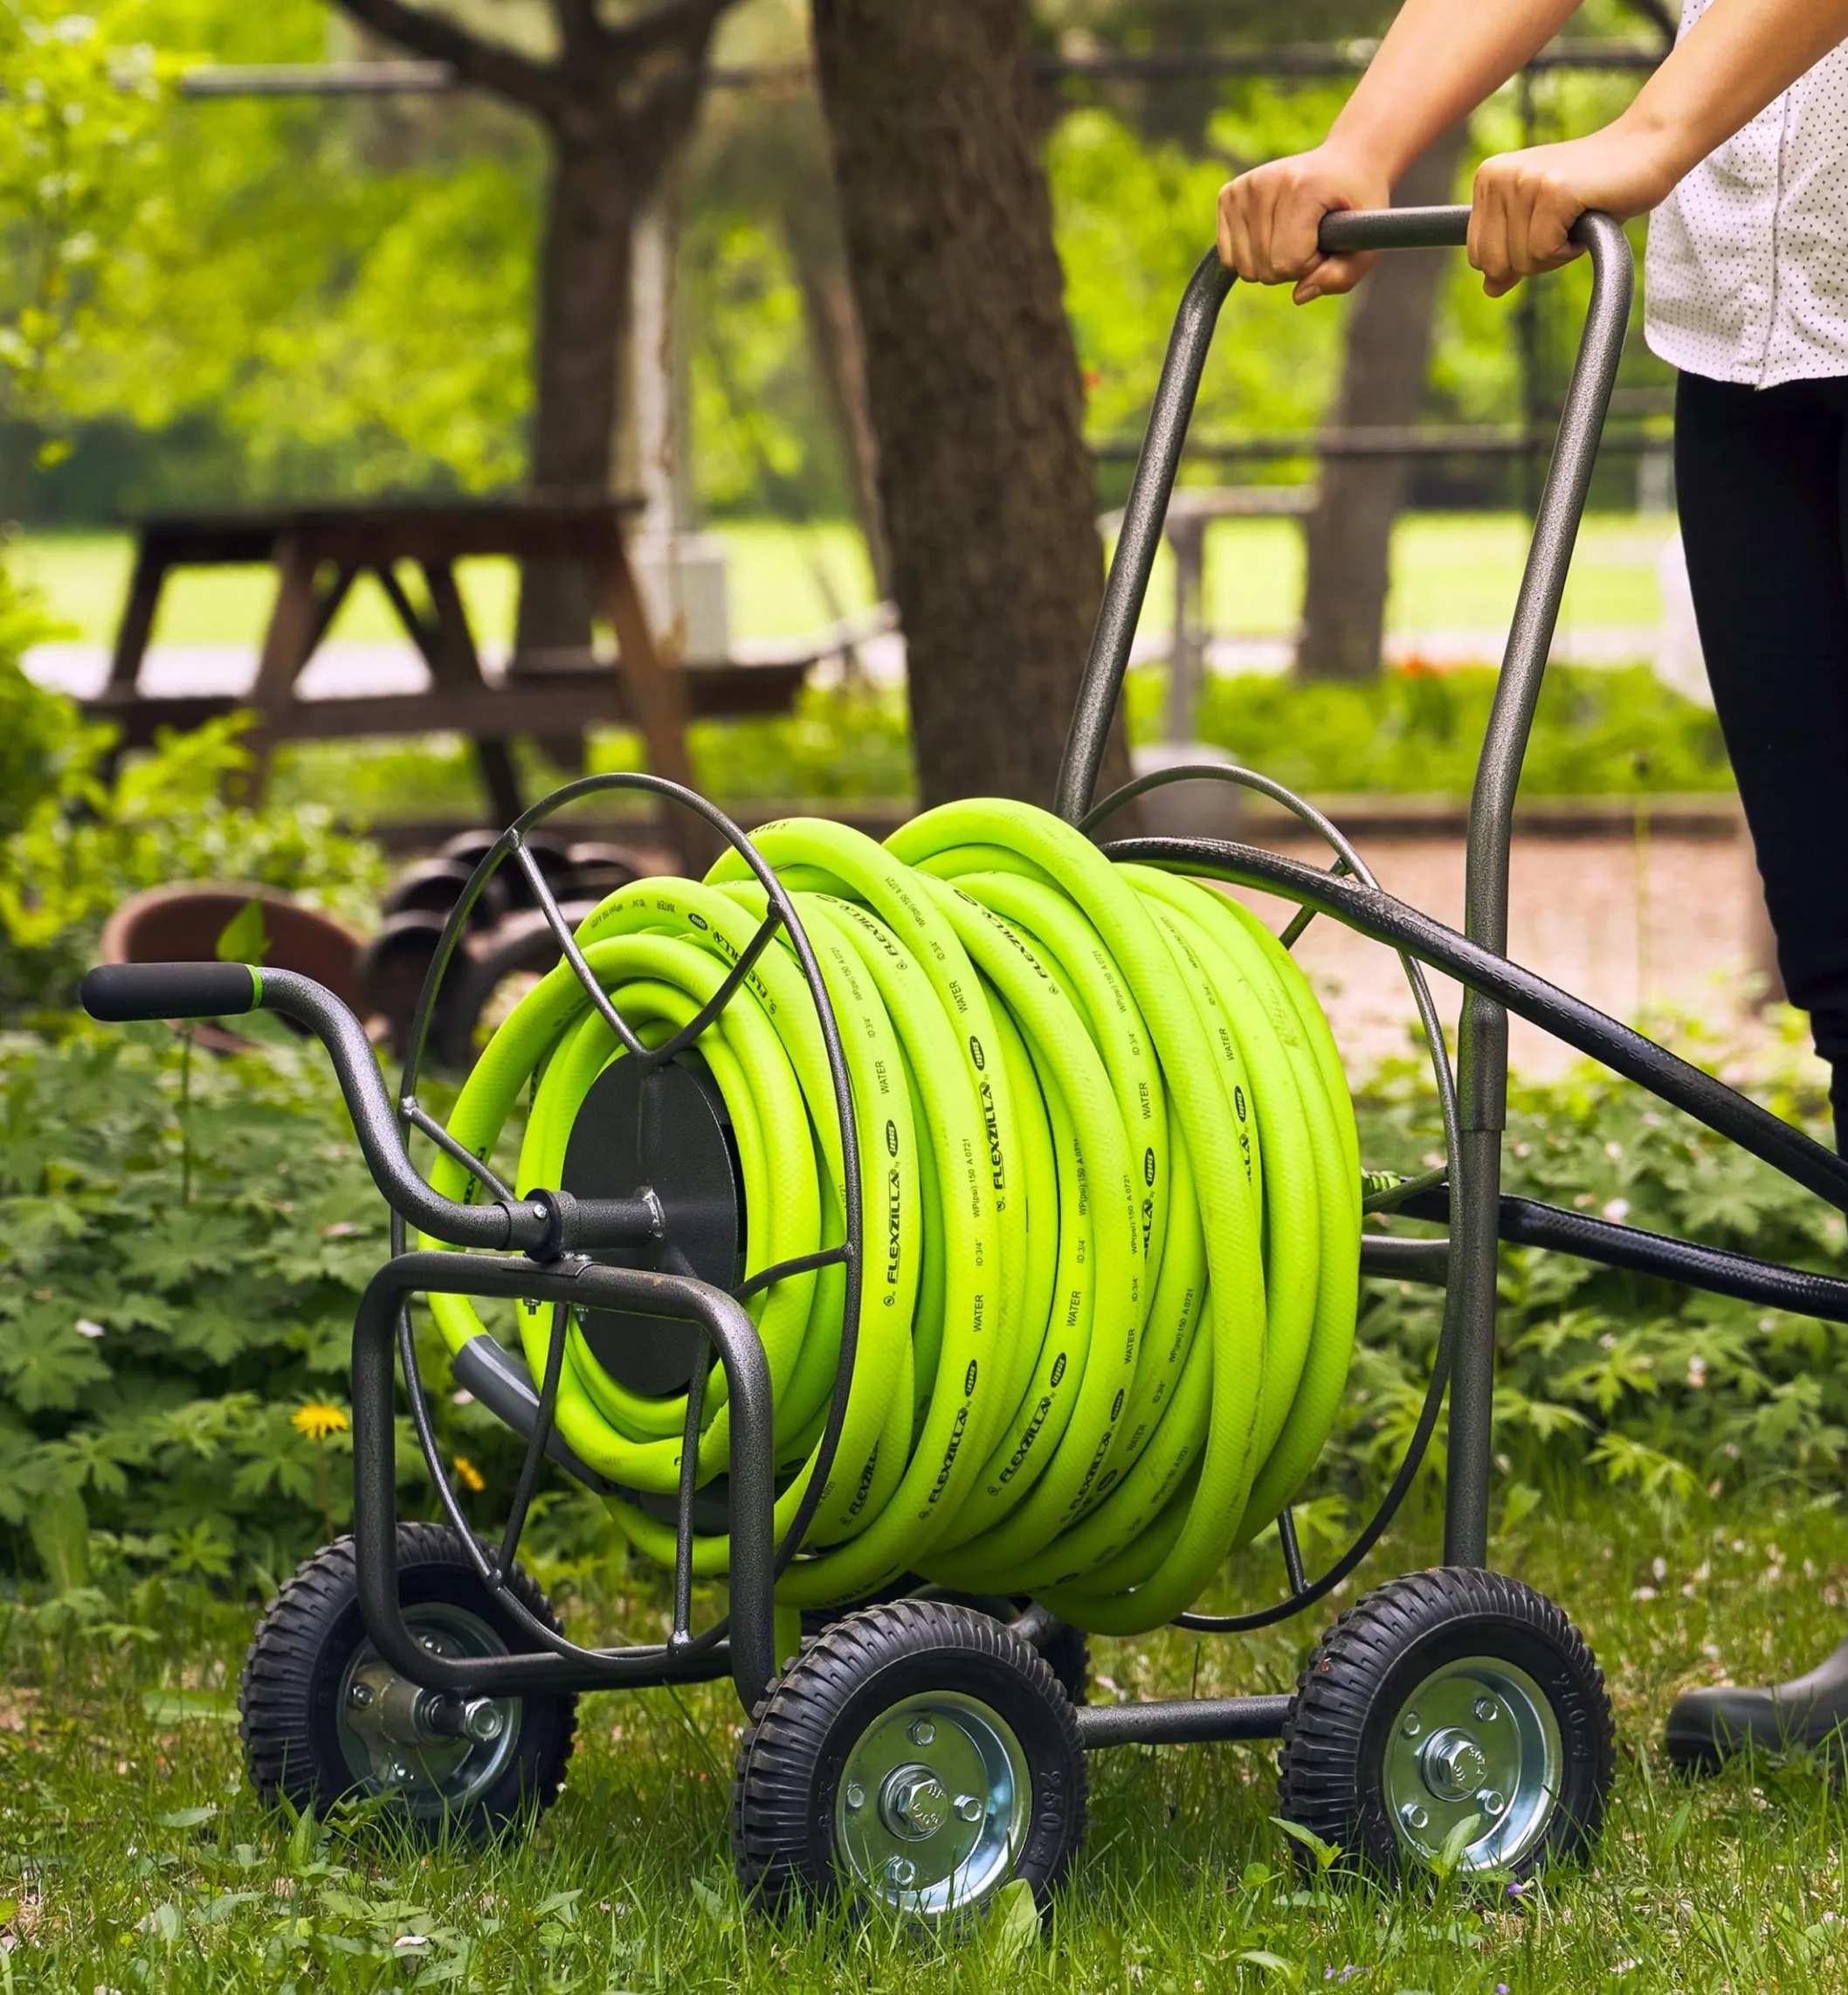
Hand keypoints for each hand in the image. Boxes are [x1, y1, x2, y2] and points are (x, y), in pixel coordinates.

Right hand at [1217, 144, 1392, 302]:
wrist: (1345, 162)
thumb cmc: (1357, 203)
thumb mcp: (1366, 241)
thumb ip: (1340, 277)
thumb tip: (1298, 296)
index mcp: (1302, 188)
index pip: (1287, 262)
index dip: (1311, 266)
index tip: (1327, 243)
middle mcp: (1265, 183)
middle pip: (1264, 268)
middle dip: (1291, 266)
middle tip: (1311, 237)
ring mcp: (1243, 187)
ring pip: (1245, 267)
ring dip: (1271, 264)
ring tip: (1293, 234)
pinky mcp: (1228, 195)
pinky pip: (1228, 258)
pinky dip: (1251, 258)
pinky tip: (1271, 234)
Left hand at [1469, 125, 1680, 294]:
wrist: (1648, 148)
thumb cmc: (1595, 190)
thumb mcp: (1543, 224)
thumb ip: (1512, 252)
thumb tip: (1489, 289)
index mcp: (1488, 179)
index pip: (1479, 256)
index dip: (1519, 256)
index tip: (1549, 226)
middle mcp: (1498, 175)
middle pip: (1495, 264)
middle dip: (1535, 260)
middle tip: (1565, 224)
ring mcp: (1524, 180)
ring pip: (1522, 261)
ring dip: (1557, 253)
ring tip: (1578, 215)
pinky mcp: (1553, 190)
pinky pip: (1545, 252)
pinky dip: (1571, 249)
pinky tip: (1587, 216)